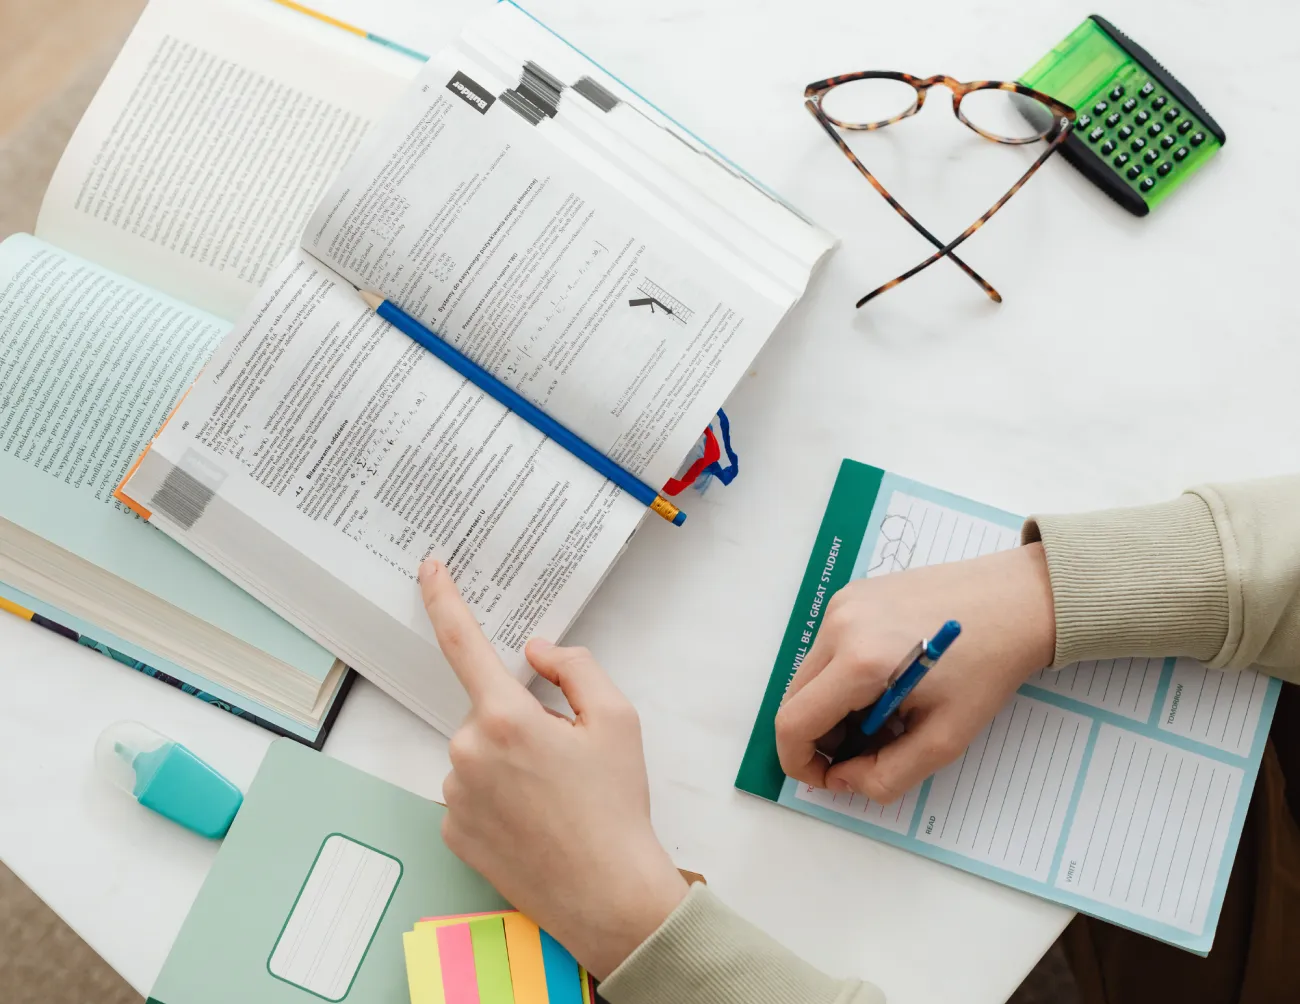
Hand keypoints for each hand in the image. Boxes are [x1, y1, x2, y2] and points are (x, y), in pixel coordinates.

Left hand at [420, 558, 687, 979]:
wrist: (608, 894)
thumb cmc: (617, 805)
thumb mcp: (617, 719)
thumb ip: (574, 667)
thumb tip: (535, 651)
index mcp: (505, 718)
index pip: (462, 642)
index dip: (443, 599)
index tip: (429, 568)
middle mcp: (466, 753)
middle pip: (487, 711)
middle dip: (520, 721)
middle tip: (566, 759)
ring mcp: (454, 795)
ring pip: (477, 754)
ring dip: (507, 761)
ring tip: (554, 798)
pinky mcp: (451, 831)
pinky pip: (469, 793)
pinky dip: (496, 796)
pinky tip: (532, 820)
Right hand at [775, 544, 1055, 802]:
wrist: (1016, 600)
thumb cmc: (988, 668)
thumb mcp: (945, 739)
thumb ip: (887, 775)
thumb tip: (844, 779)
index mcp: (859, 662)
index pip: (794, 723)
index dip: (801, 762)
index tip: (830, 778)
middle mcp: (839, 626)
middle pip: (795, 699)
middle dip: (820, 737)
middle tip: (865, 751)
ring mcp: (842, 604)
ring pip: (809, 675)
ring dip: (833, 707)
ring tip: (884, 715)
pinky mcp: (852, 594)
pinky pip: (827, 648)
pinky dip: (843, 676)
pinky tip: (886, 682)